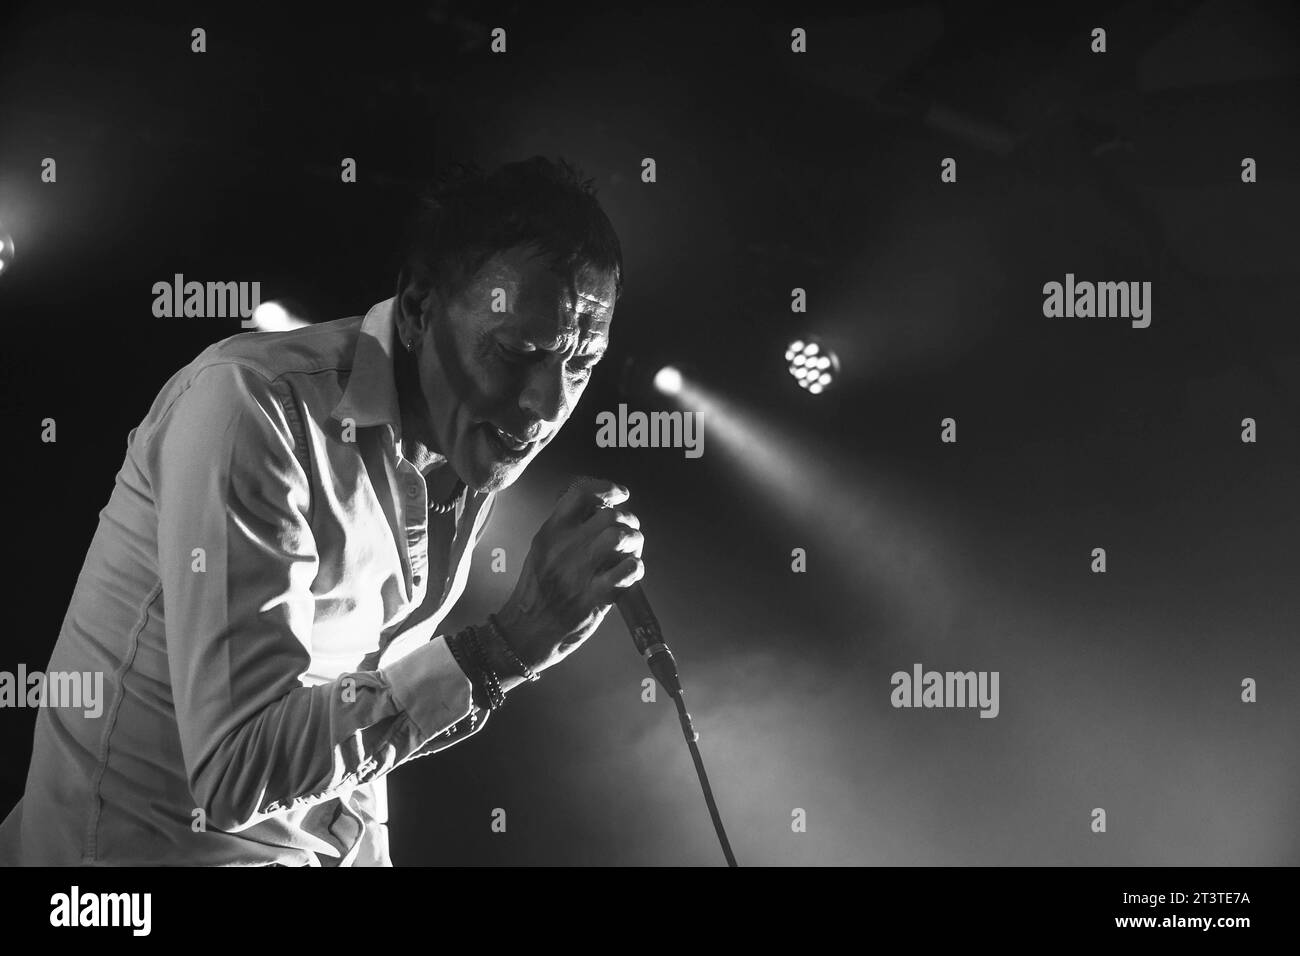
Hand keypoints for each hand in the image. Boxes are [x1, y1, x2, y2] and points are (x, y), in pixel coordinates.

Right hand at [495, 478, 644, 682]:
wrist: (526, 632)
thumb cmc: (538, 591)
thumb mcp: (542, 550)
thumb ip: (567, 529)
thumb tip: (601, 508)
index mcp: (550, 532)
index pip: (581, 493)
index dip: (607, 488)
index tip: (620, 494)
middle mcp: (564, 548)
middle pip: (609, 514)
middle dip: (628, 520)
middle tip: (629, 532)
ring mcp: (579, 573)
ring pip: (619, 536)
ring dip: (634, 541)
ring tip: (632, 551)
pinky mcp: (594, 597)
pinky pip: (627, 570)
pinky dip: (636, 567)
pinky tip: (629, 572)